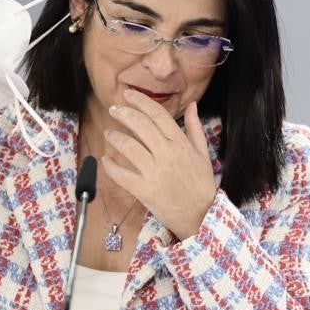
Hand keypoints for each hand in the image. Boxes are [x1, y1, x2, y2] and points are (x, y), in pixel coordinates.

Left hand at [101, 92, 216, 239]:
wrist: (200, 214)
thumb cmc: (201, 183)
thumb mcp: (202, 153)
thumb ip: (194, 128)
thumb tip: (192, 105)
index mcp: (181, 144)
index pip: (158, 115)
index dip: (141, 101)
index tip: (128, 95)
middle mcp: (167, 154)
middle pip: (141, 126)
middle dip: (124, 114)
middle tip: (114, 110)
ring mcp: (154, 172)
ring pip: (129, 147)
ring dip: (115, 137)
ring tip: (109, 133)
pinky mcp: (144, 190)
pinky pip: (122, 175)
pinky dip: (111, 166)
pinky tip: (106, 160)